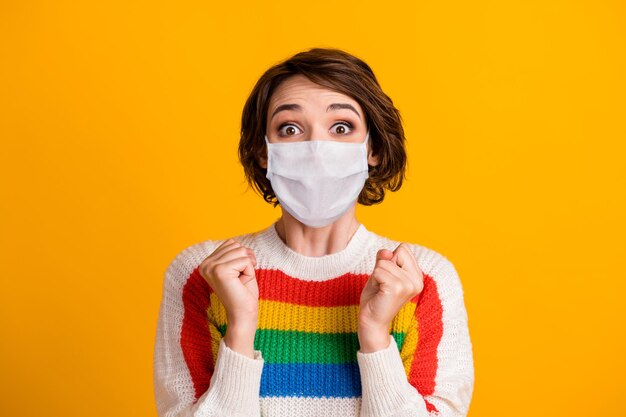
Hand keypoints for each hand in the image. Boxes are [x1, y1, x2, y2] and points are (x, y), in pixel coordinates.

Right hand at [199, 238, 258, 357]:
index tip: (239, 274)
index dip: (243, 256)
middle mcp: (205, 264)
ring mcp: (210, 267)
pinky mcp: (219, 271)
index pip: (231, 243)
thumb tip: (235, 242)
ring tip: (241, 281)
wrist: (243, 314)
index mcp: (207, 263)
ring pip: (241, 251)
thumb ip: (234, 253)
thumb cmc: (243, 292)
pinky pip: (245, 260)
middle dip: (246, 260)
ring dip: (248, 266)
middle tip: (241, 279)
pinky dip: (249, 272)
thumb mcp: (238, 267)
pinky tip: (242, 283)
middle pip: (236, 245)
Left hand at [358, 243, 423, 351]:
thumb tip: (386, 252)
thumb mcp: (381, 272)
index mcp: (417, 276)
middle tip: (383, 284)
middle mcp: (417, 280)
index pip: (404, 248)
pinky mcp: (397, 288)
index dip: (391, 259)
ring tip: (381, 289)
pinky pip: (379, 271)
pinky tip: (379, 292)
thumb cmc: (376, 297)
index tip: (388, 277)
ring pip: (385, 262)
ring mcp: (409, 285)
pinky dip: (374, 279)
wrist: (371, 321)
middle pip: (397, 252)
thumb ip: (384, 259)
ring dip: (377, 274)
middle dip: (384, 265)